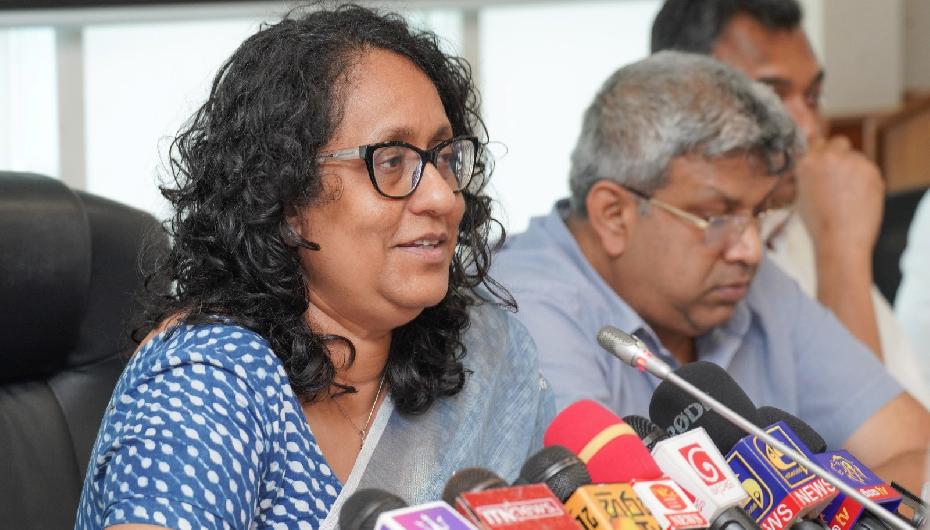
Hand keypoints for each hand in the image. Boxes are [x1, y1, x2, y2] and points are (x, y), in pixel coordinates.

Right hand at [794, 135, 883, 258]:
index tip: (824, 161)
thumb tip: (818, 168)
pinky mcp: (873, 171)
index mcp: (807, 162)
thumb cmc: (818, 224)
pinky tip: (860, 199)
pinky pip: (869, 170)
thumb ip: (809, 175)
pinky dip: (866, 181)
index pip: (816, 142)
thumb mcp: (801, 195)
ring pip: (856, 157)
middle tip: (839, 175)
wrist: (841, 240)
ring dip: (854, 169)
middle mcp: (830, 156)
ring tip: (849, 195)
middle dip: (839, 154)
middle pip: (838, 142)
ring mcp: (853, 162)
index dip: (821, 151)